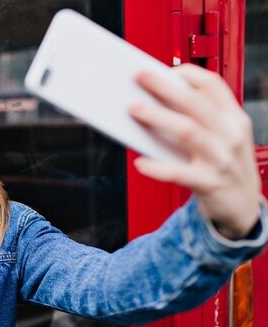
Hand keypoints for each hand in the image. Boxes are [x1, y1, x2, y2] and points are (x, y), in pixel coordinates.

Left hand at [129, 64, 260, 239]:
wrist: (243, 206)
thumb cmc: (224, 166)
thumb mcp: (223, 137)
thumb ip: (199, 119)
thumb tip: (156, 101)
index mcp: (234, 119)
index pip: (214, 86)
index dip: (189, 74)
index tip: (165, 69)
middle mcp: (230, 135)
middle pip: (195, 103)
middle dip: (165, 87)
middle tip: (140, 77)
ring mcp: (221, 159)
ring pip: (187, 131)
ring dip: (158, 117)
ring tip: (134, 109)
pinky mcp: (209, 183)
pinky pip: (178, 173)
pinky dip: (157, 167)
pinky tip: (140, 162)